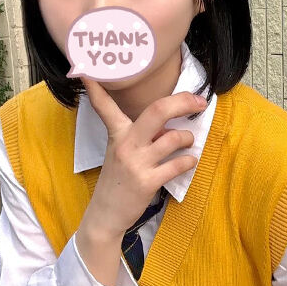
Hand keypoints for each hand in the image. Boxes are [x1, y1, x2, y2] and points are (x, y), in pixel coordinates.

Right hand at [79, 76, 206, 238]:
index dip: (95, 86)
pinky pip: (178, 164)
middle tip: (199, 102)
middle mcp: (126, 144)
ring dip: (188, 138)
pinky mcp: (147, 182)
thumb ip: (140, 135)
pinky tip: (187, 162)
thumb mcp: (120, 152)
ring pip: (174, 138)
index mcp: (117, 133)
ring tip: (188, 142)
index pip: (104, 105)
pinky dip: (189, 161)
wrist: (106, 215)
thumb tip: (167, 125)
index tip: (87, 69)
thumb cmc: (117, 180)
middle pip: (157, 111)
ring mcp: (136, 163)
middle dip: (183, 102)